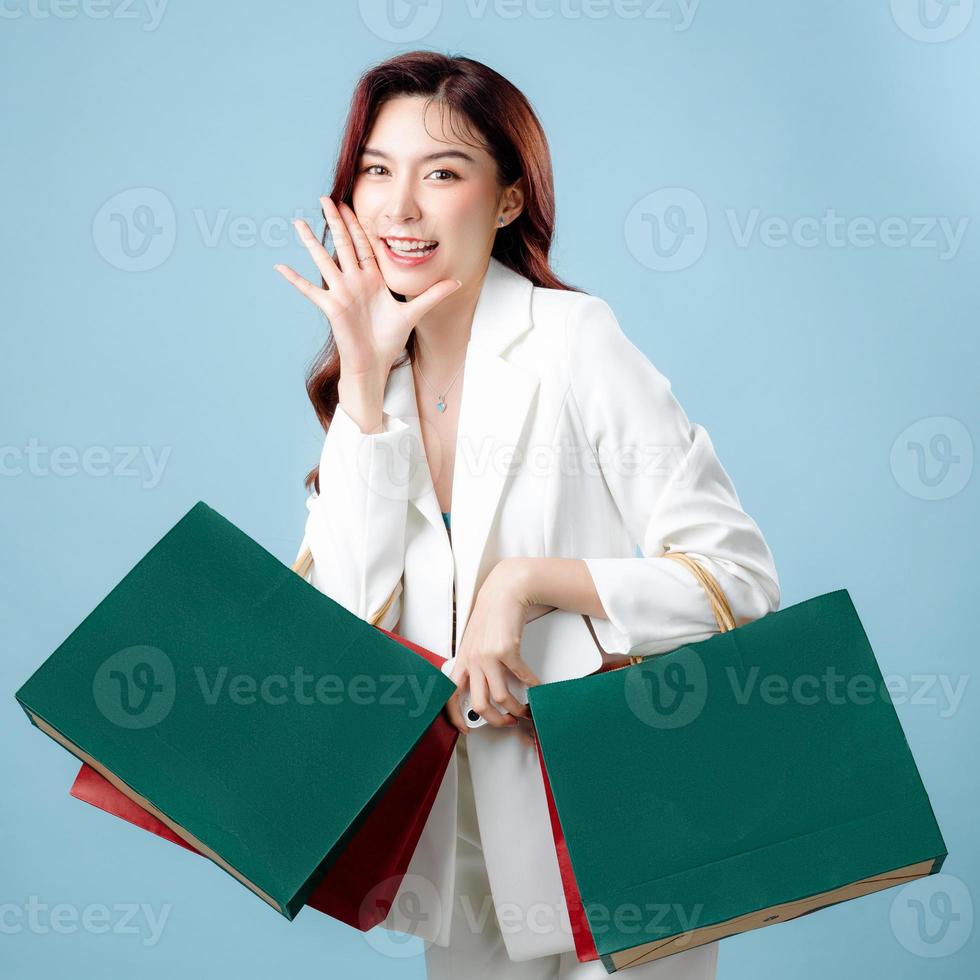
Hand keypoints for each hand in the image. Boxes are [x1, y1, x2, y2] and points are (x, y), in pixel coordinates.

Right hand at [274, 196, 462, 378]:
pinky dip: (295, 279)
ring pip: (324, 260)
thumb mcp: (414, 312)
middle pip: (343, 244)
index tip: (349, 204)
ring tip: (298, 222)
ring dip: (311, 242)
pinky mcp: (332, 307)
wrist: (375, 363)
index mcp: (372, 279)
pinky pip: (310, 290)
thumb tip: (458, 281)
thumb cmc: (390, 340)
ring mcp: (341, 293)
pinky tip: (280, 267)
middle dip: (335, 221)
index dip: (358, 224)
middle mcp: (354, 281)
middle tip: (325, 198)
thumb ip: (433, 295)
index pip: (364, 245)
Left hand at [444, 561, 544, 733]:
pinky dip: (532, 687)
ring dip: (517, 709)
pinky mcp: (506, 649)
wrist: (504, 591)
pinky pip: (522, 678)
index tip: (465, 728)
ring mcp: (488, 655)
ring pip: (502, 697)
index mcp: (463, 659)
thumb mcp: (476, 640)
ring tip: (525, 709)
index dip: (456, 716)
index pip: (450, 694)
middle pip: (479, 704)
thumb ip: (476, 662)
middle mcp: (472, 660)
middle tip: (507, 722)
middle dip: (496, 720)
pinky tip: (536, 687)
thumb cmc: (492, 615)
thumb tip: (484, 685)